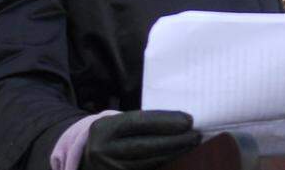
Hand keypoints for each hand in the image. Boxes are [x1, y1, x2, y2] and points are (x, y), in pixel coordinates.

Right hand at [81, 110, 201, 169]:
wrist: (88, 159)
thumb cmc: (113, 135)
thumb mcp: (119, 123)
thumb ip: (142, 121)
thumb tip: (179, 120)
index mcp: (103, 128)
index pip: (139, 122)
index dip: (165, 121)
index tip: (188, 120)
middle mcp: (103, 150)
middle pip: (146, 145)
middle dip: (175, 140)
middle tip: (196, 134)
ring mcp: (110, 168)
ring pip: (149, 161)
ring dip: (174, 153)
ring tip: (192, 144)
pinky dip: (165, 163)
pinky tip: (179, 155)